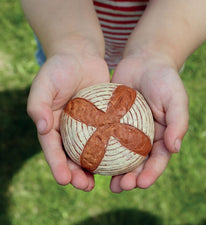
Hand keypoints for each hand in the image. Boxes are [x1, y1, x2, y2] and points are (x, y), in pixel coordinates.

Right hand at [27, 52, 109, 190]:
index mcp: (52, 124)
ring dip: (95, 167)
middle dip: (76, 174)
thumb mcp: (44, 83)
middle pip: (71, 156)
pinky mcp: (102, 119)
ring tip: (104, 180)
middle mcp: (68, 128)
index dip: (57, 166)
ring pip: (90, 151)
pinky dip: (112, 148)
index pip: (52, 149)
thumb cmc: (60, 68)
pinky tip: (120, 159)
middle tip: (85, 186)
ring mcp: (86, 125)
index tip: (65, 180)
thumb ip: (38, 104)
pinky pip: (107, 136)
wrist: (80, 56)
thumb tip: (41, 128)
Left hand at [110, 53, 188, 192]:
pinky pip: (105, 136)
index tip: (141, 184)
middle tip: (120, 187)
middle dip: (130, 178)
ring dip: (113, 170)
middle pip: (137, 162)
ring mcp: (127, 129)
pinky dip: (100, 149)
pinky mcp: (112, 120)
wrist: (144, 61)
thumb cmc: (163, 79)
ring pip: (120, 155)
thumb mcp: (176, 98)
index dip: (151, 173)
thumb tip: (175, 149)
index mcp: (161, 134)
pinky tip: (91, 158)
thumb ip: (178, 122)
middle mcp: (144, 136)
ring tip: (106, 183)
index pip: (158, 159)